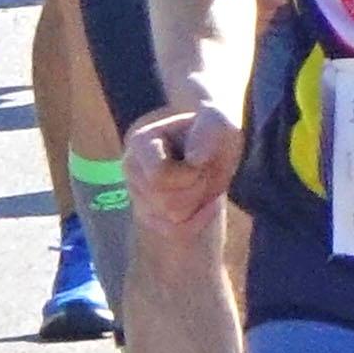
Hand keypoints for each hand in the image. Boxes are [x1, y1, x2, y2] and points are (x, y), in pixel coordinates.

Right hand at [130, 105, 238, 227]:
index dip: (189, 175)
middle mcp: (132, 168)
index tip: (202, 159)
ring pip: (172, 220)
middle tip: (204, 170)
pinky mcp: (148, 213)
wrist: (217, 145)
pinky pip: (173, 231)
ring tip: (200, 181)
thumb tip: (195, 159)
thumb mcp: (221, 121)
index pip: (159, 177)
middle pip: (167, 202)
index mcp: (141, 141)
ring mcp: (137, 192)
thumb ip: (210, 130)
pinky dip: (196, 221)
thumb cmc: (216, 129)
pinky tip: (206, 204)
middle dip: (197, 189)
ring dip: (197, 203)